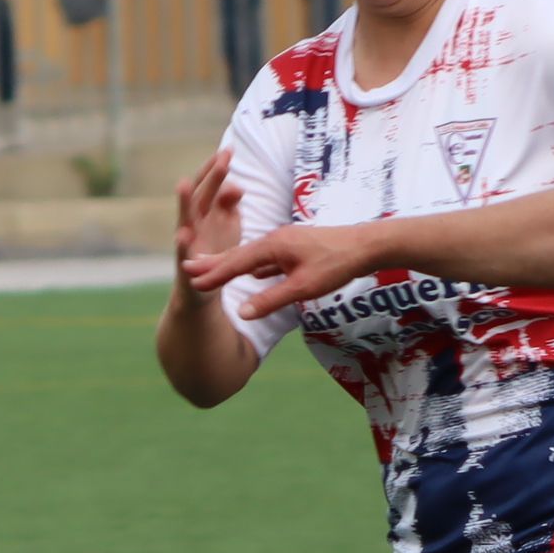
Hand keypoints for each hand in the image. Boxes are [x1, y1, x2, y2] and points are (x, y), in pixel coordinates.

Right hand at [169, 148, 246, 283]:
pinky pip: (182, 252)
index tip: (229, 149)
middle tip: (221, 159)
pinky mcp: (185, 262)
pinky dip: (181, 243)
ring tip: (183, 184)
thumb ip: (229, 204)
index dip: (217, 167)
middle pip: (201, 195)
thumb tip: (237, 185)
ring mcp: (186, 240)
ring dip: (183, 202)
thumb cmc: (216, 251)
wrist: (203, 288)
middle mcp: (193, 221)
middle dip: (209, 177)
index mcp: (205, 211)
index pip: (210, 184)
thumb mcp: (227, 225)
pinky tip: (183, 234)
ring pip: (184, 218)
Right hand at [179, 195, 373, 325]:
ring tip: (211, 271)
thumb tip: (243, 313)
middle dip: (213, 264)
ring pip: (251, 257)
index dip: (214, 274)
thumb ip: (271, 299)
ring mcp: (285, 243)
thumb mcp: (303, 287)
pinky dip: (252, 266)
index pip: (236, 263)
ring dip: (231, 265)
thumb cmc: (336, 265)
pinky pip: (266, 258)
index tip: (191, 281)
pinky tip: (250, 273)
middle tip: (186, 269)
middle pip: (238, 255)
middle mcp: (275, 240)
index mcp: (273, 246)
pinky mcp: (295, 249)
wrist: (366, 245)